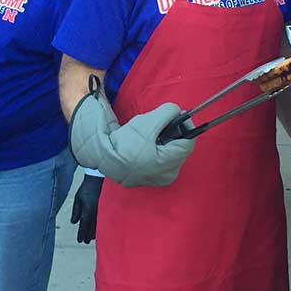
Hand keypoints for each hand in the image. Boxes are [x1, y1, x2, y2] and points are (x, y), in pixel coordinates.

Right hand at [69, 83, 193, 186]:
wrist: (101, 157)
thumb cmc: (125, 143)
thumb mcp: (147, 123)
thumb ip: (167, 113)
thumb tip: (177, 111)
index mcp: (169, 165)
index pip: (188, 142)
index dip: (185, 125)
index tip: (177, 114)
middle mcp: (167, 176)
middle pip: (179, 147)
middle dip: (172, 132)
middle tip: (160, 122)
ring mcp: (158, 179)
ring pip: (170, 152)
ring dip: (164, 139)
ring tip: (149, 133)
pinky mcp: (149, 177)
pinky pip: (160, 158)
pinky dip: (156, 148)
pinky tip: (144, 143)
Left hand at [70, 174, 103, 242]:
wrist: (99, 179)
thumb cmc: (87, 188)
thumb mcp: (78, 198)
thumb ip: (76, 211)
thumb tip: (74, 222)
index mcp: (87, 211)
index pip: (83, 226)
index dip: (81, 234)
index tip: (80, 240)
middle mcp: (95, 213)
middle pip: (91, 229)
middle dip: (87, 236)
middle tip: (85, 241)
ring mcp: (102, 212)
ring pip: (98, 227)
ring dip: (94, 233)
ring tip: (91, 238)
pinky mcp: (107, 209)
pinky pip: (103, 221)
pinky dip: (100, 227)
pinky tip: (99, 229)